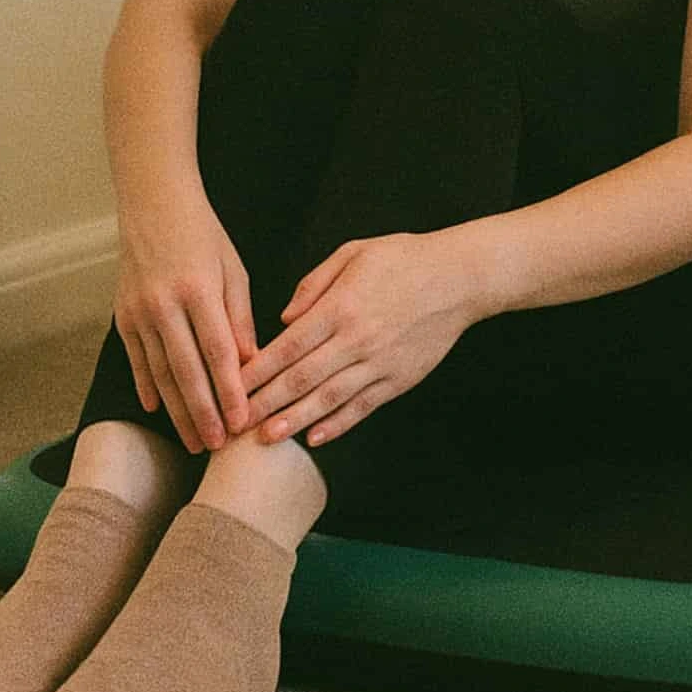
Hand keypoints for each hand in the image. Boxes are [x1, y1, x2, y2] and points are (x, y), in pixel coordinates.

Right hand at [111, 193, 256, 452]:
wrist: (153, 205)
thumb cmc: (203, 236)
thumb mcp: (233, 271)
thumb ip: (240, 319)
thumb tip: (250, 365)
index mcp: (198, 290)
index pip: (218, 353)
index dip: (230, 392)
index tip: (242, 422)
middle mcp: (164, 304)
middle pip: (186, 371)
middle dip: (203, 413)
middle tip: (217, 447)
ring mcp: (139, 311)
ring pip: (159, 372)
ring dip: (177, 410)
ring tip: (193, 440)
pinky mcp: (122, 315)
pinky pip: (136, 359)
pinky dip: (146, 386)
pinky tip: (157, 410)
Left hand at [237, 231, 479, 447]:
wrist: (460, 278)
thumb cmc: (403, 259)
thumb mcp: (353, 253)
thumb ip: (313, 285)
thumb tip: (283, 320)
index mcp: (340, 307)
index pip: (287, 346)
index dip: (257, 371)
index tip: (231, 386)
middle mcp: (357, 339)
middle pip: (301, 379)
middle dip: (264, 403)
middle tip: (236, 423)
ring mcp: (380, 363)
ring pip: (329, 399)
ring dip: (295, 420)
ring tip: (267, 438)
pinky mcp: (399, 379)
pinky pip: (363, 407)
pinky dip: (339, 425)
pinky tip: (315, 438)